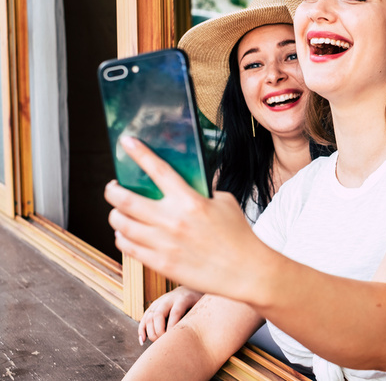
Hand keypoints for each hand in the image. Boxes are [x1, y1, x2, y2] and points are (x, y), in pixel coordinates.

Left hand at [104, 136, 270, 300]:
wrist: (246, 271)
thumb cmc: (238, 235)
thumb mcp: (224, 202)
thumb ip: (199, 193)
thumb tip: (178, 187)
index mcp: (190, 201)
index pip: (158, 170)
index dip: (139, 153)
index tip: (126, 142)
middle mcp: (172, 221)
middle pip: (125, 200)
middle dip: (112, 190)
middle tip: (112, 187)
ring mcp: (163, 244)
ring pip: (121, 224)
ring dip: (115, 214)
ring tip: (118, 211)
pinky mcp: (160, 264)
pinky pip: (128, 247)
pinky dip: (122, 237)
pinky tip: (126, 234)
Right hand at [138, 286, 203, 344]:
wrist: (189, 290)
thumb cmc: (196, 302)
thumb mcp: (199, 307)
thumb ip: (195, 317)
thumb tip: (193, 335)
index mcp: (182, 299)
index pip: (175, 312)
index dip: (172, 327)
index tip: (173, 338)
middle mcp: (168, 299)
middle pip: (158, 314)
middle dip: (159, 331)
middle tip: (163, 342)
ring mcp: (159, 302)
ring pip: (149, 316)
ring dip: (150, 331)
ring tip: (156, 343)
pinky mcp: (153, 306)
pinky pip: (144, 318)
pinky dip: (142, 329)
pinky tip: (143, 340)